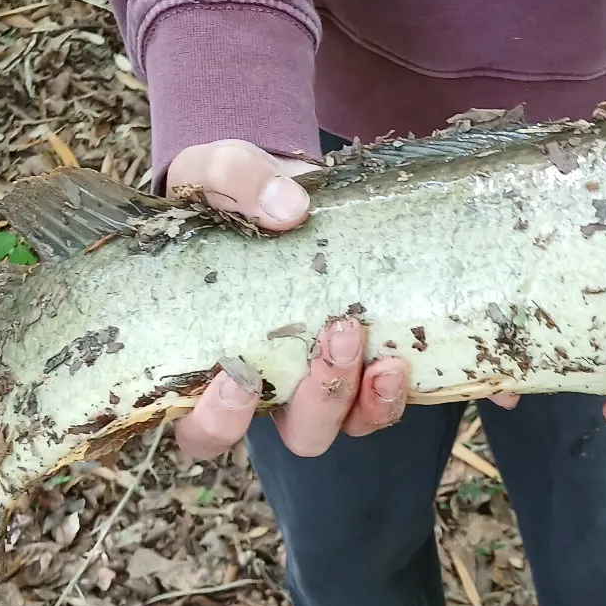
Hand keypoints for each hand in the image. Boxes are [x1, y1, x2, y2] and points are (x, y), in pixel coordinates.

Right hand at [164, 139, 410, 458]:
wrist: (288, 182)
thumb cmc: (231, 192)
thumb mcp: (217, 170)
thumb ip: (236, 182)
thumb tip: (289, 208)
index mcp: (213, 360)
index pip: (203, 430)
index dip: (217, 422)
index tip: (237, 376)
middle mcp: (272, 385)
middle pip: (294, 435)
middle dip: (319, 398)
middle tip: (337, 331)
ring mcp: (322, 377)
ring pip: (346, 426)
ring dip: (365, 400)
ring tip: (383, 356)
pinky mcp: (366, 359)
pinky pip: (383, 402)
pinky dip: (394, 392)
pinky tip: (402, 359)